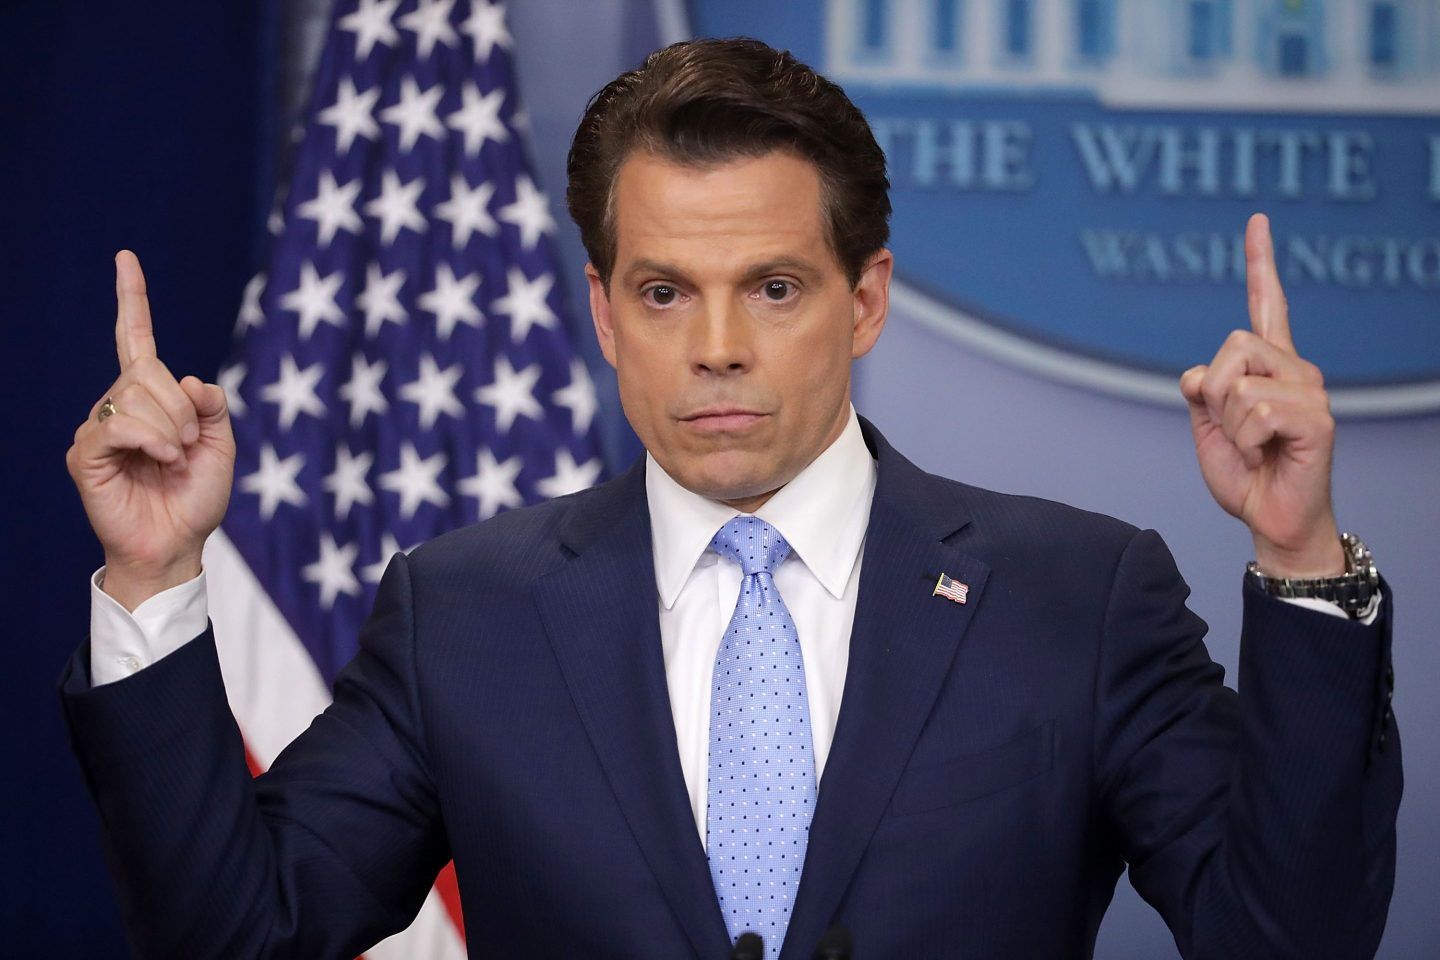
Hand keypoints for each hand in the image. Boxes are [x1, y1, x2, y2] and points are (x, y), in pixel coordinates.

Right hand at [65, 251, 235, 609]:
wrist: (178, 543)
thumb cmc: (197, 497)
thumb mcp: (222, 444)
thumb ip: (213, 405)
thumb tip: (189, 379)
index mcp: (152, 397)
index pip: (135, 338)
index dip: (131, 299)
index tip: (126, 258)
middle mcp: (120, 404)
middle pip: (150, 370)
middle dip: (184, 407)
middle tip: (190, 445)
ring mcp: (100, 427)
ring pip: (137, 395)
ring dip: (172, 428)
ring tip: (174, 459)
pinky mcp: (86, 453)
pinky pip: (120, 424)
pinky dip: (151, 438)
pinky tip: (162, 459)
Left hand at [1179, 214, 1344, 578]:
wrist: (1271, 520)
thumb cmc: (1245, 474)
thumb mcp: (1208, 426)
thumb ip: (1200, 392)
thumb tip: (1196, 373)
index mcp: (1269, 366)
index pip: (1267, 304)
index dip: (1260, 262)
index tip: (1257, 221)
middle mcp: (1296, 369)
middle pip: (1232, 343)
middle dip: (1213, 391)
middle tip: (1233, 428)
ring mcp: (1310, 391)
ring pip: (1239, 381)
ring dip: (1229, 423)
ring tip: (1253, 446)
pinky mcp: (1318, 419)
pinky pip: (1256, 411)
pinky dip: (1244, 440)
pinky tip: (1264, 455)